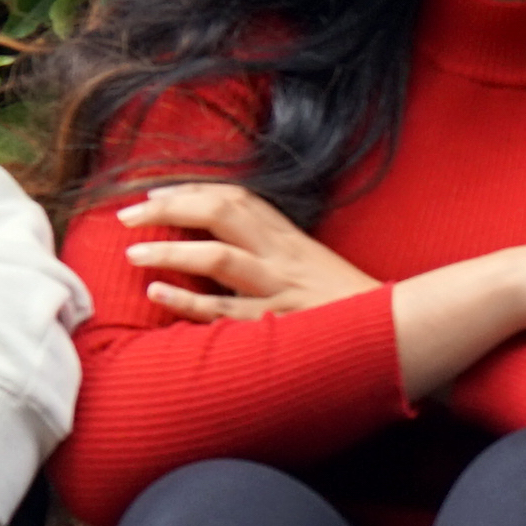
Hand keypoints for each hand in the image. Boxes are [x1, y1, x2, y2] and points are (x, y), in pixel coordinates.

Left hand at [122, 182, 379, 321]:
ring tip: (132, 251)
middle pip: (222, 213)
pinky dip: (188, 303)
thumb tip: (224, 249)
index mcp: (290, 239)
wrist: (399, 335)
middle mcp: (283, 256)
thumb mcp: (312, 268)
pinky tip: (157, 296)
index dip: (191, 190)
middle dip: (170, 208)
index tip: (153, 194)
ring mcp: (282, 289)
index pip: (236, 198)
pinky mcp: (282, 325)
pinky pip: (228, 312)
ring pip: (219, 258)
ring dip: (171, 250)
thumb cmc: (350, 307)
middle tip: (126, 215)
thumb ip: (273, 254)